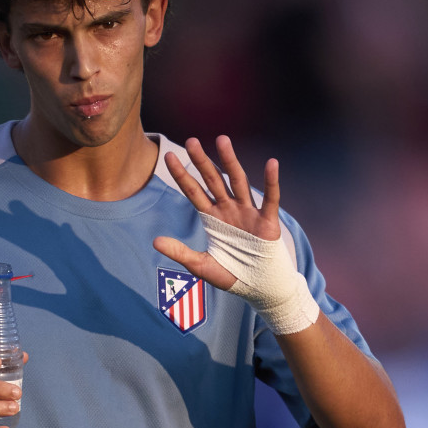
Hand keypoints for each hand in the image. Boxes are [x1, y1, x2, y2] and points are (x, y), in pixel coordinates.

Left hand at [153, 135, 281, 289]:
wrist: (259, 287)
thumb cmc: (231, 274)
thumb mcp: (201, 265)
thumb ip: (180, 253)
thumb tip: (155, 241)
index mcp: (212, 217)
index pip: (193, 191)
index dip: (182, 174)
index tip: (169, 156)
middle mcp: (228, 209)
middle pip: (213, 180)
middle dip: (202, 161)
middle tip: (191, 141)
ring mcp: (248, 212)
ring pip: (238, 181)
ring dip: (230, 161)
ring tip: (222, 140)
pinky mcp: (267, 221)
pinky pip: (270, 199)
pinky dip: (272, 182)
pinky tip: (272, 164)